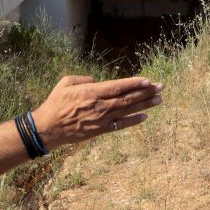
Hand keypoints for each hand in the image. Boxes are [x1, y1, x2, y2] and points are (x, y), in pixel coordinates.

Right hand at [32, 76, 162, 149]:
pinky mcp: (100, 130)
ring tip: (158, 100)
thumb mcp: (65, 83)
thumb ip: (83, 79)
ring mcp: (101, 120)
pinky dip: (133, 121)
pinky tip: (145, 116)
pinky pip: (120, 125)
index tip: (148, 81)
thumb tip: (97, 81)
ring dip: (144, 105)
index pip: (118, 87)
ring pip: (127, 110)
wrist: (49, 127)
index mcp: (91, 92)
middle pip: (127, 98)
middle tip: (160, 87)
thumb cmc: (56, 103)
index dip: (134, 84)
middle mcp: (99, 106)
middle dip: (145, 92)